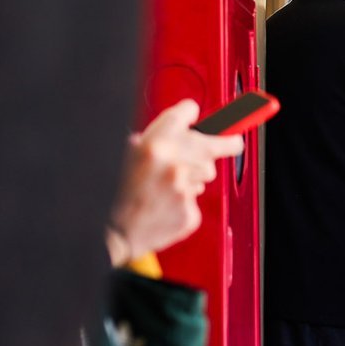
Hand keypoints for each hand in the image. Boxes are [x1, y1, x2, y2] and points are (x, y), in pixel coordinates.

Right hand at [107, 99, 243, 265]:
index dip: (191, 112)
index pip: (185, 114)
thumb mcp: (125, 154)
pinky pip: (196, 199)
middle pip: (214, 144)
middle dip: (228, 142)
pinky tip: (164, 205)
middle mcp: (174, 164)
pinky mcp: (189, 213)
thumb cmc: (113, 194)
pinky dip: (184, 201)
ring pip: (206, 175)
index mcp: (154, 145)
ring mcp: (184, 190)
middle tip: (234, 142)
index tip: (196, 113)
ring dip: (194, 177)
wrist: (110, 232)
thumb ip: (151, 141)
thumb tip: (177, 131)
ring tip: (167, 186)